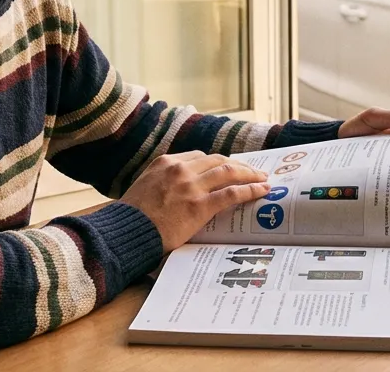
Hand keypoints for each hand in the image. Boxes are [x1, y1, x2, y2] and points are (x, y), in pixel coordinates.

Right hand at [120, 151, 270, 253]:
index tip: (229, 167)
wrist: (126, 233)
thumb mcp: (144, 187)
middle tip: (252, 171)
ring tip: (262, 178)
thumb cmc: (132, 217)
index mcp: (166, 163)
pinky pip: (231, 193)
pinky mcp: (200, 205)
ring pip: (228, 172)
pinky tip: (261, 191)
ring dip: (249, 174)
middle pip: (218, 160)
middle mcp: (180, 169)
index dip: (219, 162)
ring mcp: (191, 186)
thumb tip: (177, 190)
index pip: (200, 156)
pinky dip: (250, 190)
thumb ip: (162, 182)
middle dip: (238, 165)